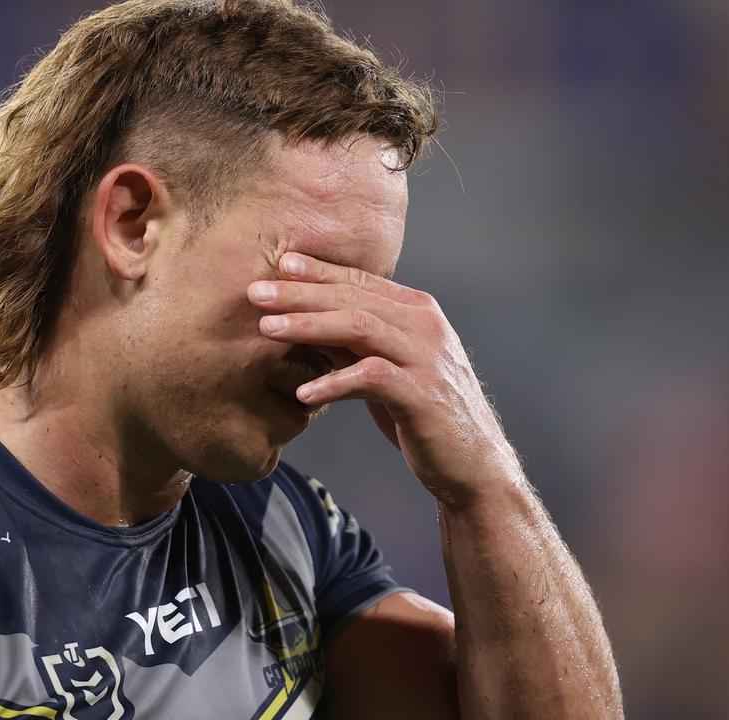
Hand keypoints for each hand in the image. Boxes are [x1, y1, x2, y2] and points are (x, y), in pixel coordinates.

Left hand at [248, 252, 522, 504]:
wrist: (472, 461)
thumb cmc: (421, 412)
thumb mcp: (383, 368)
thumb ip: (350, 343)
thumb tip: (301, 322)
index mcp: (417, 311)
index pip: (360, 281)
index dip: (318, 271)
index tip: (280, 263)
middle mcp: (424, 326)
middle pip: (353, 298)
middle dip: (301, 293)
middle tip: (256, 292)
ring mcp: (425, 358)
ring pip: (360, 327)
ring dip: (309, 326)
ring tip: (268, 330)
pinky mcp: (422, 395)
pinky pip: (371, 378)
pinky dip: (334, 382)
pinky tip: (303, 393)